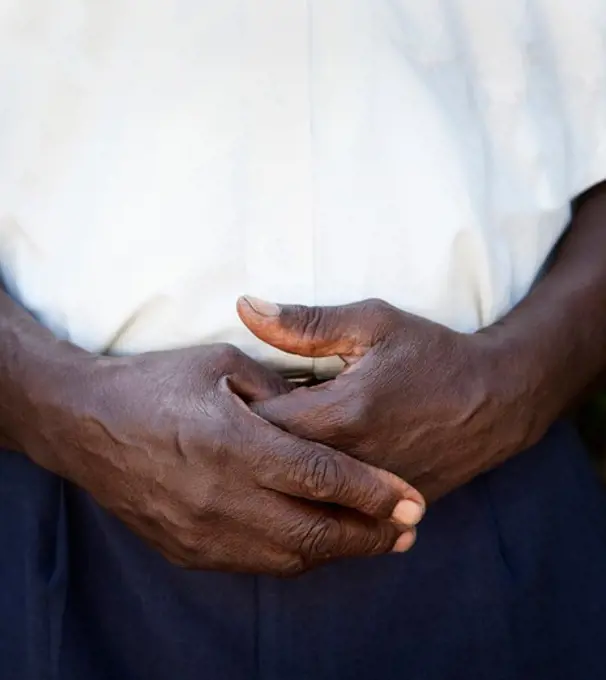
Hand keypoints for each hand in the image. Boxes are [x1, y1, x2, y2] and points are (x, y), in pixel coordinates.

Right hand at [25, 343, 423, 575]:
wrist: (84, 423)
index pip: (323, 478)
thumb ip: (276, 386)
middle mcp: (222, 498)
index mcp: (235, 444)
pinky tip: (319, 541)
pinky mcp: (188, 550)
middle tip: (410, 527)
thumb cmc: (155, 384)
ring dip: (340, 550)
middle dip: (371, 534)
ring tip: (377, 539)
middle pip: (316, 532)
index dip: (373, 492)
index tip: (411, 499)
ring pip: (291, 557)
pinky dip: (298, 555)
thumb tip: (320, 402)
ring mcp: (203, 532)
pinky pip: (257, 563)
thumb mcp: (220, 364)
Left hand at [239, 297, 538, 502]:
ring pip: (299, 492)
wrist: (496, 399)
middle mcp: (348, 461)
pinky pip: (332, 505)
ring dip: (277, 471)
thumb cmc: (432, 354)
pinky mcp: (384, 505)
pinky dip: (311, 490)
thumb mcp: (372, 323)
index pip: (258, 424)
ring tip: (259, 452)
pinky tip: (300, 473)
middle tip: (229, 429)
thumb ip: (305, 323)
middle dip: (248, 446)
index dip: (234, 410)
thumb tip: (245, 307)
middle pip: (272, 465)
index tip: (223, 397)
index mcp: (337, 414)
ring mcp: (367, 491)